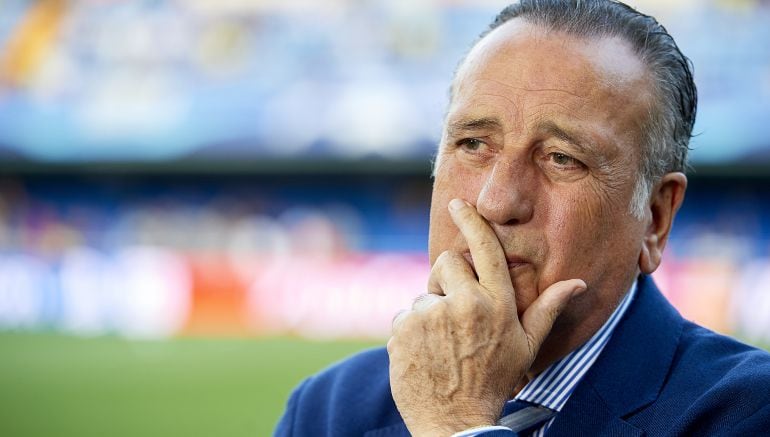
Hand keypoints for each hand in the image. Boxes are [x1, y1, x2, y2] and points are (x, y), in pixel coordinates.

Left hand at [387, 199, 585, 435]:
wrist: (455, 422)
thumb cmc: (494, 381)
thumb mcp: (526, 346)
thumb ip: (547, 309)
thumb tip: (577, 283)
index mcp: (497, 304)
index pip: (485, 249)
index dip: (472, 221)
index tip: (459, 204)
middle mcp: (465, 304)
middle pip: (446, 262)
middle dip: (447, 280)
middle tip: (454, 314)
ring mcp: (432, 316)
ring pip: (423, 293)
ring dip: (429, 313)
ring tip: (441, 345)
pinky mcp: (404, 329)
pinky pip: (403, 315)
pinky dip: (410, 331)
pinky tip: (424, 354)